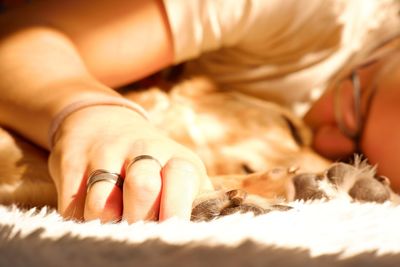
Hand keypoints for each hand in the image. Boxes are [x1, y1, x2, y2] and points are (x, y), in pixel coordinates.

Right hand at [48, 105, 212, 222]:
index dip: (176, 210)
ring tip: (112, 219)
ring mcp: (105, 153)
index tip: (171, 232)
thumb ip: (195, 197)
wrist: (103, 121)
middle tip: (138, 228)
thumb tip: (208, 228)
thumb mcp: (177, 169)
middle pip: (143, 188)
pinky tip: (90, 213)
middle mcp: (142, 150)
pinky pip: (72, 205)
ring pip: (102, 202)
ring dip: (106, 221)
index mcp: (175, 157)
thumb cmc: (151, 160)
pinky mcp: (73, 161)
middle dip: (140, 218)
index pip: (180, 178)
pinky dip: (80, 218)